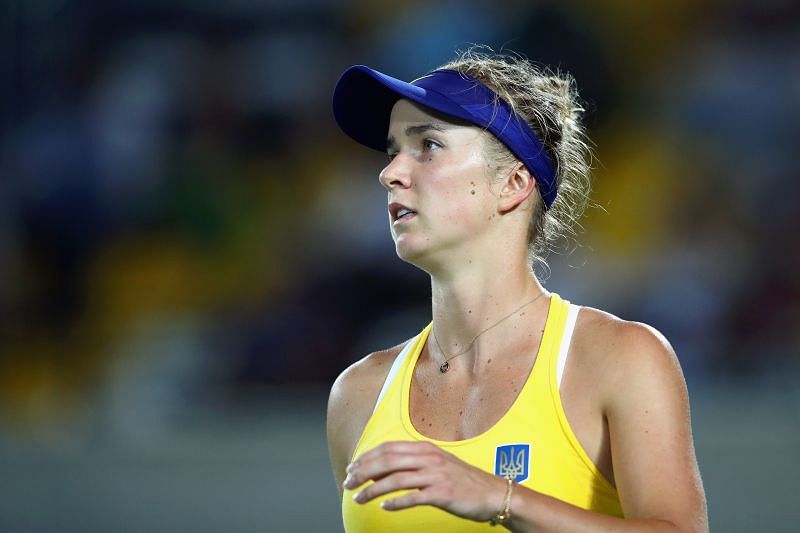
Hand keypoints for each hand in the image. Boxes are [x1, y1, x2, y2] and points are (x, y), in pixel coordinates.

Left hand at [343, 440, 508, 521]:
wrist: (493, 493)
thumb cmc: (463, 480)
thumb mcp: (437, 464)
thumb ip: (413, 463)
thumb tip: (383, 469)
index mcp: (426, 449)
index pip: (388, 448)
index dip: (366, 458)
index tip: (352, 468)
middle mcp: (429, 458)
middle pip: (388, 461)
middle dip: (363, 472)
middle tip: (348, 483)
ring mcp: (436, 475)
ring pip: (396, 479)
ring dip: (373, 489)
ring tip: (359, 498)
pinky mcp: (443, 493)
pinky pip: (414, 497)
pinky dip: (396, 502)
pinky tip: (384, 507)